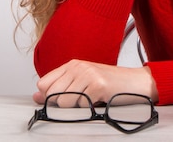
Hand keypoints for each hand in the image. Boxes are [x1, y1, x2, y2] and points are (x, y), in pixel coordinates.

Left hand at [33, 59, 158, 105]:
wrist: (136, 82)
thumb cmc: (111, 83)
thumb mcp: (83, 82)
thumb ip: (59, 87)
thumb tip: (36, 95)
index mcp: (73, 64)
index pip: (43, 83)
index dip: (49, 96)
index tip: (61, 99)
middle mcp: (78, 66)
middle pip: (51, 93)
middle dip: (61, 103)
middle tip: (79, 100)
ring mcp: (88, 74)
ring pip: (62, 102)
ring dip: (75, 107)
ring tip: (89, 100)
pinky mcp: (97, 84)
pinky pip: (78, 105)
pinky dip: (87, 107)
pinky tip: (97, 99)